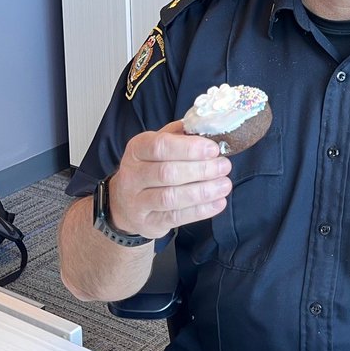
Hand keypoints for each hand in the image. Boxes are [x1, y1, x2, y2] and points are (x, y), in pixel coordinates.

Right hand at [107, 120, 231, 238]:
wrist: (125, 204)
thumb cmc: (150, 168)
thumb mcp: (158, 147)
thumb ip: (179, 136)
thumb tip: (208, 128)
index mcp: (137, 149)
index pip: (160, 146)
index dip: (189, 148)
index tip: (214, 149)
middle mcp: (132, 175)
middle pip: (167, 172)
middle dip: (201, 170)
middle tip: (224, 166)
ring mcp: (136, 201)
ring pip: (171, 197)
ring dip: (202, 192)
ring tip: (225, 185)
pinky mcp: (147, 222)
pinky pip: (175, 217)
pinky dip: (200, 211)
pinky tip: (218, 203)